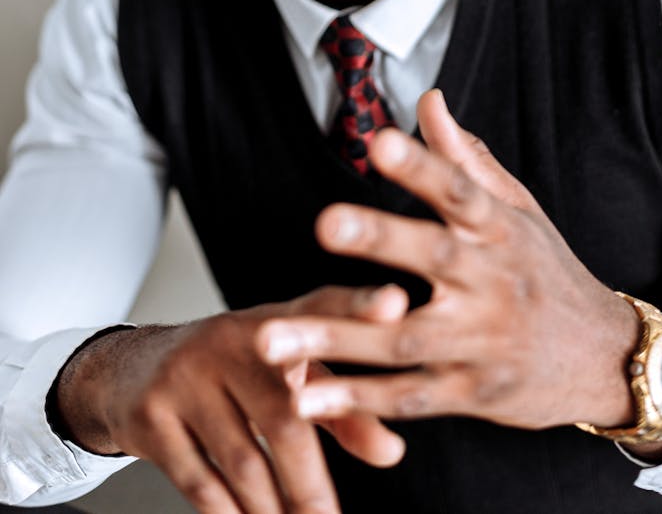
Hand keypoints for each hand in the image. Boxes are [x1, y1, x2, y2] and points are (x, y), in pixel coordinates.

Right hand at [56, 284, 407, 513]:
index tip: (397, 304)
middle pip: (285, 416)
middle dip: (311, 485)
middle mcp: (232, 339)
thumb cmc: (231, 371)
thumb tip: (392, 453)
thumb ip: (344, 408)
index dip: (358, 305)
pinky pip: (199, 479)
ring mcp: (187, 374)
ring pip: (244, 460)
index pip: (322, 305)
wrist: (130, 369)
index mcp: (275, 322)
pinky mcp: (152, 413)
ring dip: (273, 511)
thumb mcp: (285, 374)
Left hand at [258, 90, 639, 432]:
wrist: (603, 356)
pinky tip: (306, 399)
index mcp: (499, 229)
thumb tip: (428, 100)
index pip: (459, 190)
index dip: (420, 166)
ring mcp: (483, 342)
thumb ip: (464, 160)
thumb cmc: (545, 271)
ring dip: (338, 339)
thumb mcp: (519, 209)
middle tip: (324, 224)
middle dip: (379, 238)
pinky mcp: (473, 392)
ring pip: (404, 340)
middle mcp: (492, 281)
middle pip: (433, 257)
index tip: (378, 141)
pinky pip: (410, 398)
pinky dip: (359, 400)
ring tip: (272, 340)